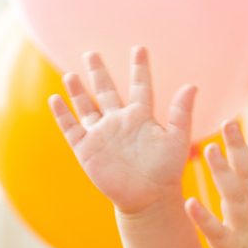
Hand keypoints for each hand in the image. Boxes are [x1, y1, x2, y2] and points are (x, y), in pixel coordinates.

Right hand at [48, 46, 195, 215]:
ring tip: (71, 73)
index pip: (139, 86)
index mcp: (141, 117)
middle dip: (99, 72)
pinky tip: (55, 99)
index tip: (139, 48)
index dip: (139, 68)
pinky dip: (62, 114)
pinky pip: (71, 128)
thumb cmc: (167, 171)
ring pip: (86, 107)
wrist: (148, 198)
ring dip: (78, 90)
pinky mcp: (86, 149)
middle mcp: (120, 122)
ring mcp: (102, 134)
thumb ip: (181, 112)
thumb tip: (193, 85)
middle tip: (92, 53)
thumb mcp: (177, 138)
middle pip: (106, 91)